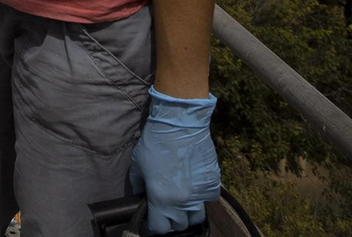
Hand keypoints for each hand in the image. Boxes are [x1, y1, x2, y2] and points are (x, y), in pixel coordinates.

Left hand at [128, 87, 219, 233]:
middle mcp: (182, 201)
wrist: (179, 125)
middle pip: (180, 225)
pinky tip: (194, 187)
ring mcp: (200, 194)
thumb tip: (140, 196)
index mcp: (161, 198)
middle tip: (166, 209)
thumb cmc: (155, 143)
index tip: (152, 219)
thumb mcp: (138, 165)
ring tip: (181, 202)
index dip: (154, 226)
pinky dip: (201, 198)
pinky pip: (208, 200)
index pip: (160, 228)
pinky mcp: (213, 184)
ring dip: (188, 213)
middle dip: (171, 219)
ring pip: (197, 217)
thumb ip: (139, 186)